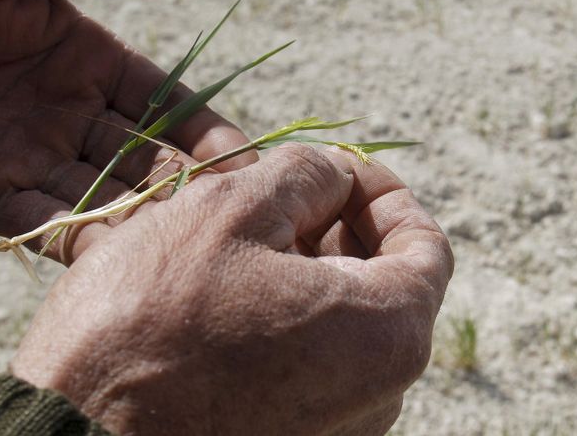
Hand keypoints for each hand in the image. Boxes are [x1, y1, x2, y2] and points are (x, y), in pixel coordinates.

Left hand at [0, 0, 254, 259]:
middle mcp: (65, 111)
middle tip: (231, 220)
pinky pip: (39, 224)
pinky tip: (117, 261)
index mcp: (83, 57)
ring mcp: (25, 157)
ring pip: (101, 198)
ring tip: (185, 248)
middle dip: (185, 187)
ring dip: (141, 222)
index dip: (205, 132)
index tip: (247, 163)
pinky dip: (77, 242)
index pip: (163, 103)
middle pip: (143, 158)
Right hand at [11, 144, 453, 434]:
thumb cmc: (150, 317)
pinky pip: (308, 368)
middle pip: (383, 288)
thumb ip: (306, 175)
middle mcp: (379, 397)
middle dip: (341, 227)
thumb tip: (336, 176)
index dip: (385, 192)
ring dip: (307, 270)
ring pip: (340, 328)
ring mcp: (335, 432)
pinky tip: (230, 291)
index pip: (426, 246)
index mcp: (386, 334)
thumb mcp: (230, 209)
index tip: (342, 167)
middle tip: (285, 192)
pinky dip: (285, 318)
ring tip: (248, 234)